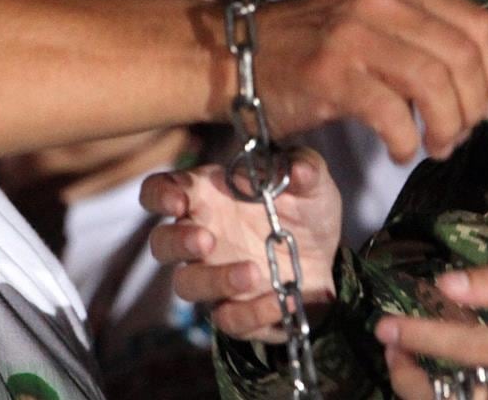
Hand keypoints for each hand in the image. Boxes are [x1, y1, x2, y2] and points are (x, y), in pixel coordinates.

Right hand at [142, 149, 345, 341]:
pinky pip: (228, 319)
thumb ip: (306, 169)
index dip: (160, 194)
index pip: (162, 190)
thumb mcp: (314, 185)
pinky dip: (252, 313)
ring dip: (215, 281)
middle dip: (177, 242)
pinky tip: (281, 300)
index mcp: (208, 196)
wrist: (326, 261)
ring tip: (253, 273)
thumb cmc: (305, 211)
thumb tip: (297, 169)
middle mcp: (201, 236)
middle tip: (206, 241)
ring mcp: (213, 276)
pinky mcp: (234, 310)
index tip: (177, 200)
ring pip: (187, 285)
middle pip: (162, 243)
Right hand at [249, 0, 487, 162]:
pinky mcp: (329, 73)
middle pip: (463, 57)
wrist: (236, 57)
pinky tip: (402, 151)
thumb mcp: (377, 28)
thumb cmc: (314, 51)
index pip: (479, 25)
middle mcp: (380, 1)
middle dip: (473, 107)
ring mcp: (353, 34)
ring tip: (435, 147)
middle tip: (458, 135)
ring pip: (434, 84)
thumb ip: (434, 49)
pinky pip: (392, 113)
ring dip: (446, 127)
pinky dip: (408, 141)